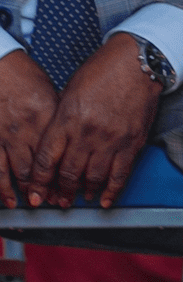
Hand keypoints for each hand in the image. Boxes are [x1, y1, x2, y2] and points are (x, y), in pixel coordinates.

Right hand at [0, 51, 58, 208]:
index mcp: (47, 118)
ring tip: (33, 203)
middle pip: (40, 167)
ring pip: (16, 171)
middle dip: (49, 189)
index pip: (60, 154)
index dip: (66, 175)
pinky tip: (7, 198)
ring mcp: (5, 135)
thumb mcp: (53, 96)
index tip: (72, 188)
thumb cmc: (27, 78)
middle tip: (58, 201)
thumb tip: (76, 141)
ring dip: (25, 191)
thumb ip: (62, 122)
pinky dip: (1, 186)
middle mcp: (26, 129)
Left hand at [26, 35, 160, 208]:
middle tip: (59, 200)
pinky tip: (105, 199)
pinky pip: (120, 174)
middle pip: (68, 173)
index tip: (37, 193)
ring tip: (81, 197)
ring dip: (84, 192)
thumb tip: (55, 146)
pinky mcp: (133, 142)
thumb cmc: (103, 70)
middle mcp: (88, 132)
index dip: (39, 181)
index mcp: (67, 118)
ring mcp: (112, 139)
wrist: (138, 61)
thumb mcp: (69, 91)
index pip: (46, 160)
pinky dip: (112, 191)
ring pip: (93, 178)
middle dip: (60, 191)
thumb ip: (61, 120)